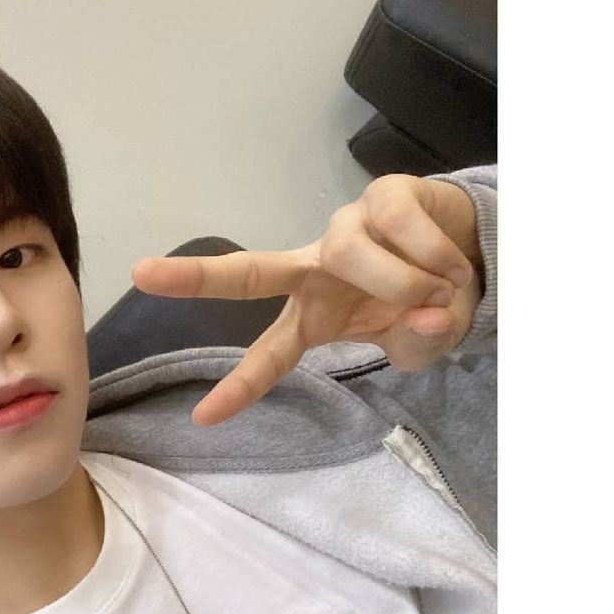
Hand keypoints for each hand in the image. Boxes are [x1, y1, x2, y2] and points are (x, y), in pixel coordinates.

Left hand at [130, 175, 481, 425]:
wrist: (471, 247)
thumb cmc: (427, 302)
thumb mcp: (423, 339)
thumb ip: (420, 339)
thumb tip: (428, 314)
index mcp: (314, 316)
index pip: (269, 355)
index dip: (240, 388)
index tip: (202, 418)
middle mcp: (315, 269)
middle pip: (247, 272)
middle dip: (196, 277)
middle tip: (141, 275)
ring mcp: (343, 230)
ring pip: (347, 254)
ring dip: (399, 281)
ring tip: (440, 290)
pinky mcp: (380, 196)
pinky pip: (396, 225)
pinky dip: (430, 252)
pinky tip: (452, 265)